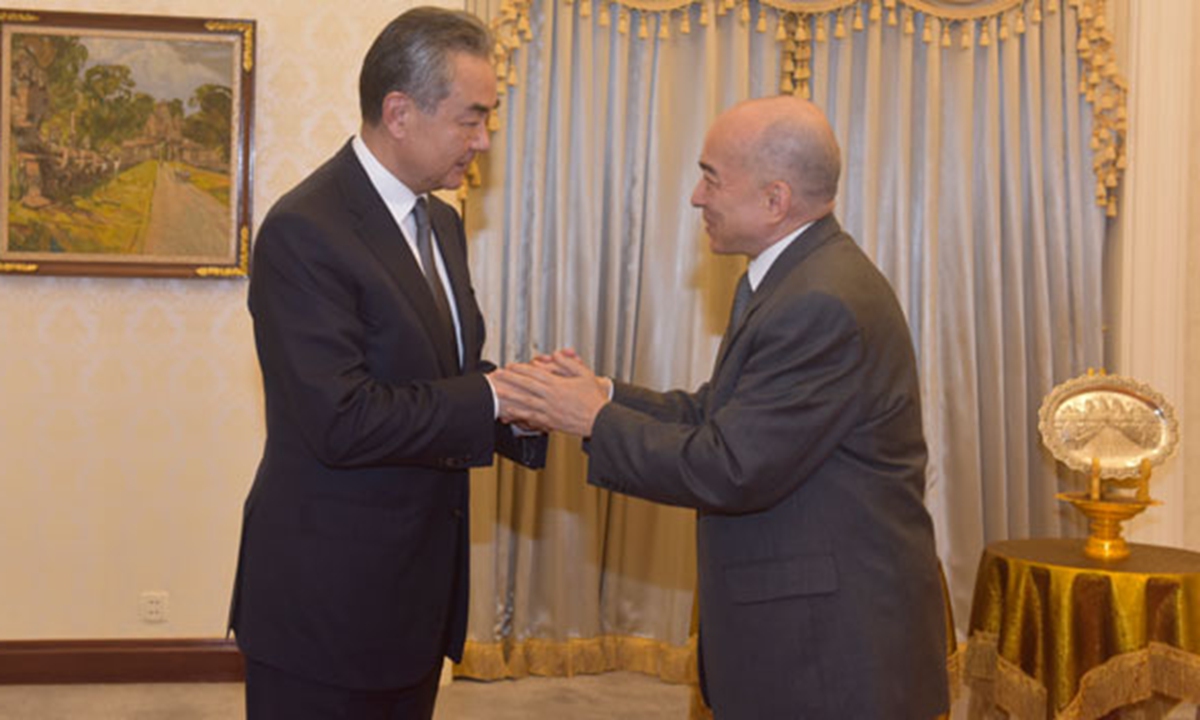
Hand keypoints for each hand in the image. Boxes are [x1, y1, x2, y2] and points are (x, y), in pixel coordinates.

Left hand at [492, 351, 609, 436]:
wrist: (600, 419)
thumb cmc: (594, 399)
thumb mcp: (584, 374)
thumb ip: (568, 363)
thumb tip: (556, 355)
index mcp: (558, 385)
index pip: (535, 374)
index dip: (521, 369)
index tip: (510, 366)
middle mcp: (551, 397)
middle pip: (526, 386)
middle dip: (510, 380)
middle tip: (498, 376)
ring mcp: (549, 410)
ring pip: (525, 402)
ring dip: (510, 396)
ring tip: (499, 392)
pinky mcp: (550, 422)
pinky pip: (532, 417)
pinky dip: (519, 414)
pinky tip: (510, 412)